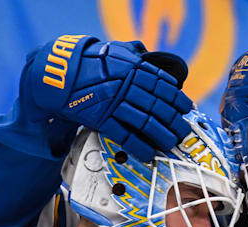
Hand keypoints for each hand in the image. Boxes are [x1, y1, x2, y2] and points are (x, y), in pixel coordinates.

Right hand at [20, 35, 193, 160]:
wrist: (60, 74)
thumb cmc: (89, 64)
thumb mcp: (113, 52)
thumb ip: (132, 53)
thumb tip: (148, 53)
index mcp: (132, 69)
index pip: (162, 85)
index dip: (177, 98)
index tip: (187, 107)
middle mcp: (126, 86)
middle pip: (158, 106)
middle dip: (174, 120)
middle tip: (183, 130)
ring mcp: (114, 104)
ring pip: (145, 122)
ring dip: (162, 135)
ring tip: (172, 143)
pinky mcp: (101, 119)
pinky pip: (124, 135)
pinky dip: (139, 146)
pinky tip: (149, 154)